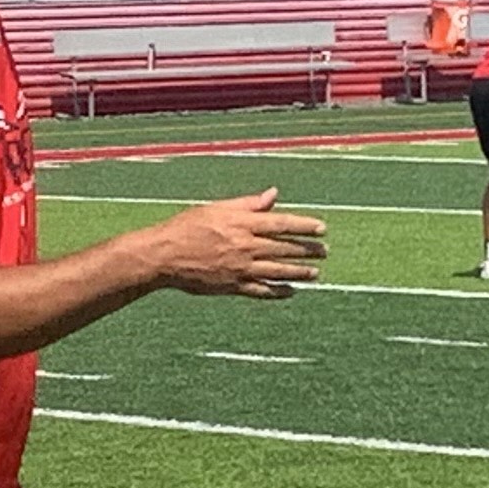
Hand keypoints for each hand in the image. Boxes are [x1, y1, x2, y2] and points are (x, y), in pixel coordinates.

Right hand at [150, 187, 326, 299]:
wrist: (163, 255)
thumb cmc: (187, 227)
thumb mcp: (217, 208)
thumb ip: (248, 204)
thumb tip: (273, 195)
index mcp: (242, 223)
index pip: (282, 223)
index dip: (305, 226)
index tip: (322, 228)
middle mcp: (245, 246)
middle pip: (284, 248)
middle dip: (308, 250)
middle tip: (325, 251)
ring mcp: (240, 268)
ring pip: (278, 271)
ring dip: (300, 273)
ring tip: (316, 274)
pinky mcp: (232, 286)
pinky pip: (261, 291)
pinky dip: (278, 292)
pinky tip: (291, 292)